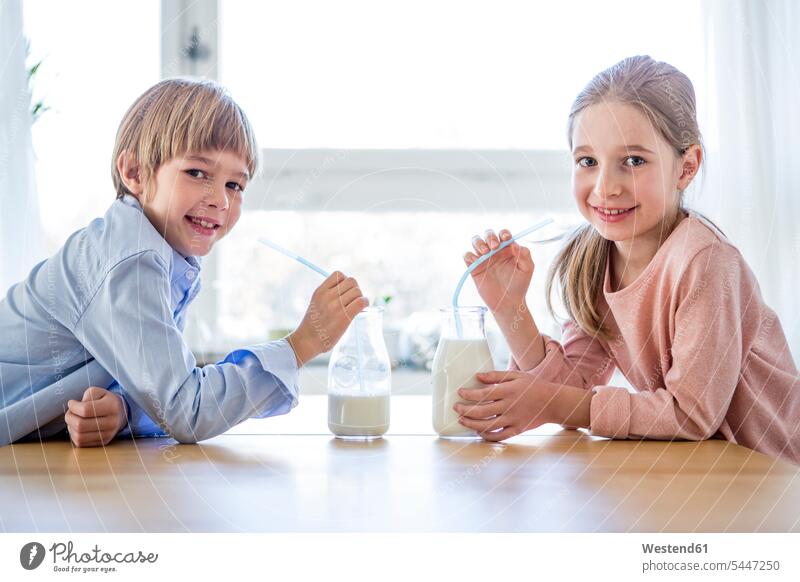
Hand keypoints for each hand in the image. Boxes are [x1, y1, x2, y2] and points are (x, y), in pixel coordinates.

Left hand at [64, 387, 127, 446]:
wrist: (120, 413)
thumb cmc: (105, 401)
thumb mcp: (99, 392)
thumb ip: (87, 396)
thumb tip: (74, 407)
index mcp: (112, 407)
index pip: (85, 410)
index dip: (73, 407)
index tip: (71, 403)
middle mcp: (112, 423)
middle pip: (80, 425)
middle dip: (69, 418)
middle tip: (69, 412)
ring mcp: (108, 434)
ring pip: (79, 436)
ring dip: (70, 427)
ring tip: (73, 420)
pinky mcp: (103, 442)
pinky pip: (81, 443)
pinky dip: (74, 435)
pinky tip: (76, 428)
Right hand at [287, 270, 369, 365]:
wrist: (307, 340)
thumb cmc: (314, 324)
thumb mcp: (316, 303)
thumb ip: (328, 295)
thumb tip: (347, 291)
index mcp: (320, 291)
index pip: (339, 274)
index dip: (345, 282)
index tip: (345, 292)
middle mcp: (328, 296)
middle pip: (351, 281)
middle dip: (355, 289)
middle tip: (353, 300)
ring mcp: (335, 306)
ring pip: (357, 291)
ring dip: (361, 297)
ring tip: (356, 306)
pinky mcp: (344, 316)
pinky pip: (361, 302)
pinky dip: (365, 303)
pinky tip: (362, 308)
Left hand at [453, 370, 592, 440]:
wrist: (553, 402)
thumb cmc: (533, 386)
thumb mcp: (517, 375)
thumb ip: (496, 375)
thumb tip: (477, 376)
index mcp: (509, 391)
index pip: (484, 394)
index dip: (469, 394)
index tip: (459, 392)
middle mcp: (510, 406)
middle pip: (482, 411)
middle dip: (465, 410)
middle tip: (456, 408)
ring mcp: (514, 420)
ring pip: (488, 426)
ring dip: (472, 424)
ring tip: (462, 420)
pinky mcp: (518, 430)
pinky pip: (499, 436)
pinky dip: (487, 436)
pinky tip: (478, 431)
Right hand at [464, 228, 533, 314]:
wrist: (508, 302)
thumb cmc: (519, 285)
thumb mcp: (527, 269)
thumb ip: (525, 255)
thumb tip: (516, 244)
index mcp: (508, 248)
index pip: (503, 234)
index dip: (503, 233)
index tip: (506, 238)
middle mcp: (495, 251)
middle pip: (488, 234)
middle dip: (490, 237)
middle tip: (494, 247)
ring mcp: (484, 258)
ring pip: (476, 241)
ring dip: (479, 243)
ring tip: (485, 252)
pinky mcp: (474, 267)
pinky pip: (467, 256)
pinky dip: (469, 255)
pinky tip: (476, 260)